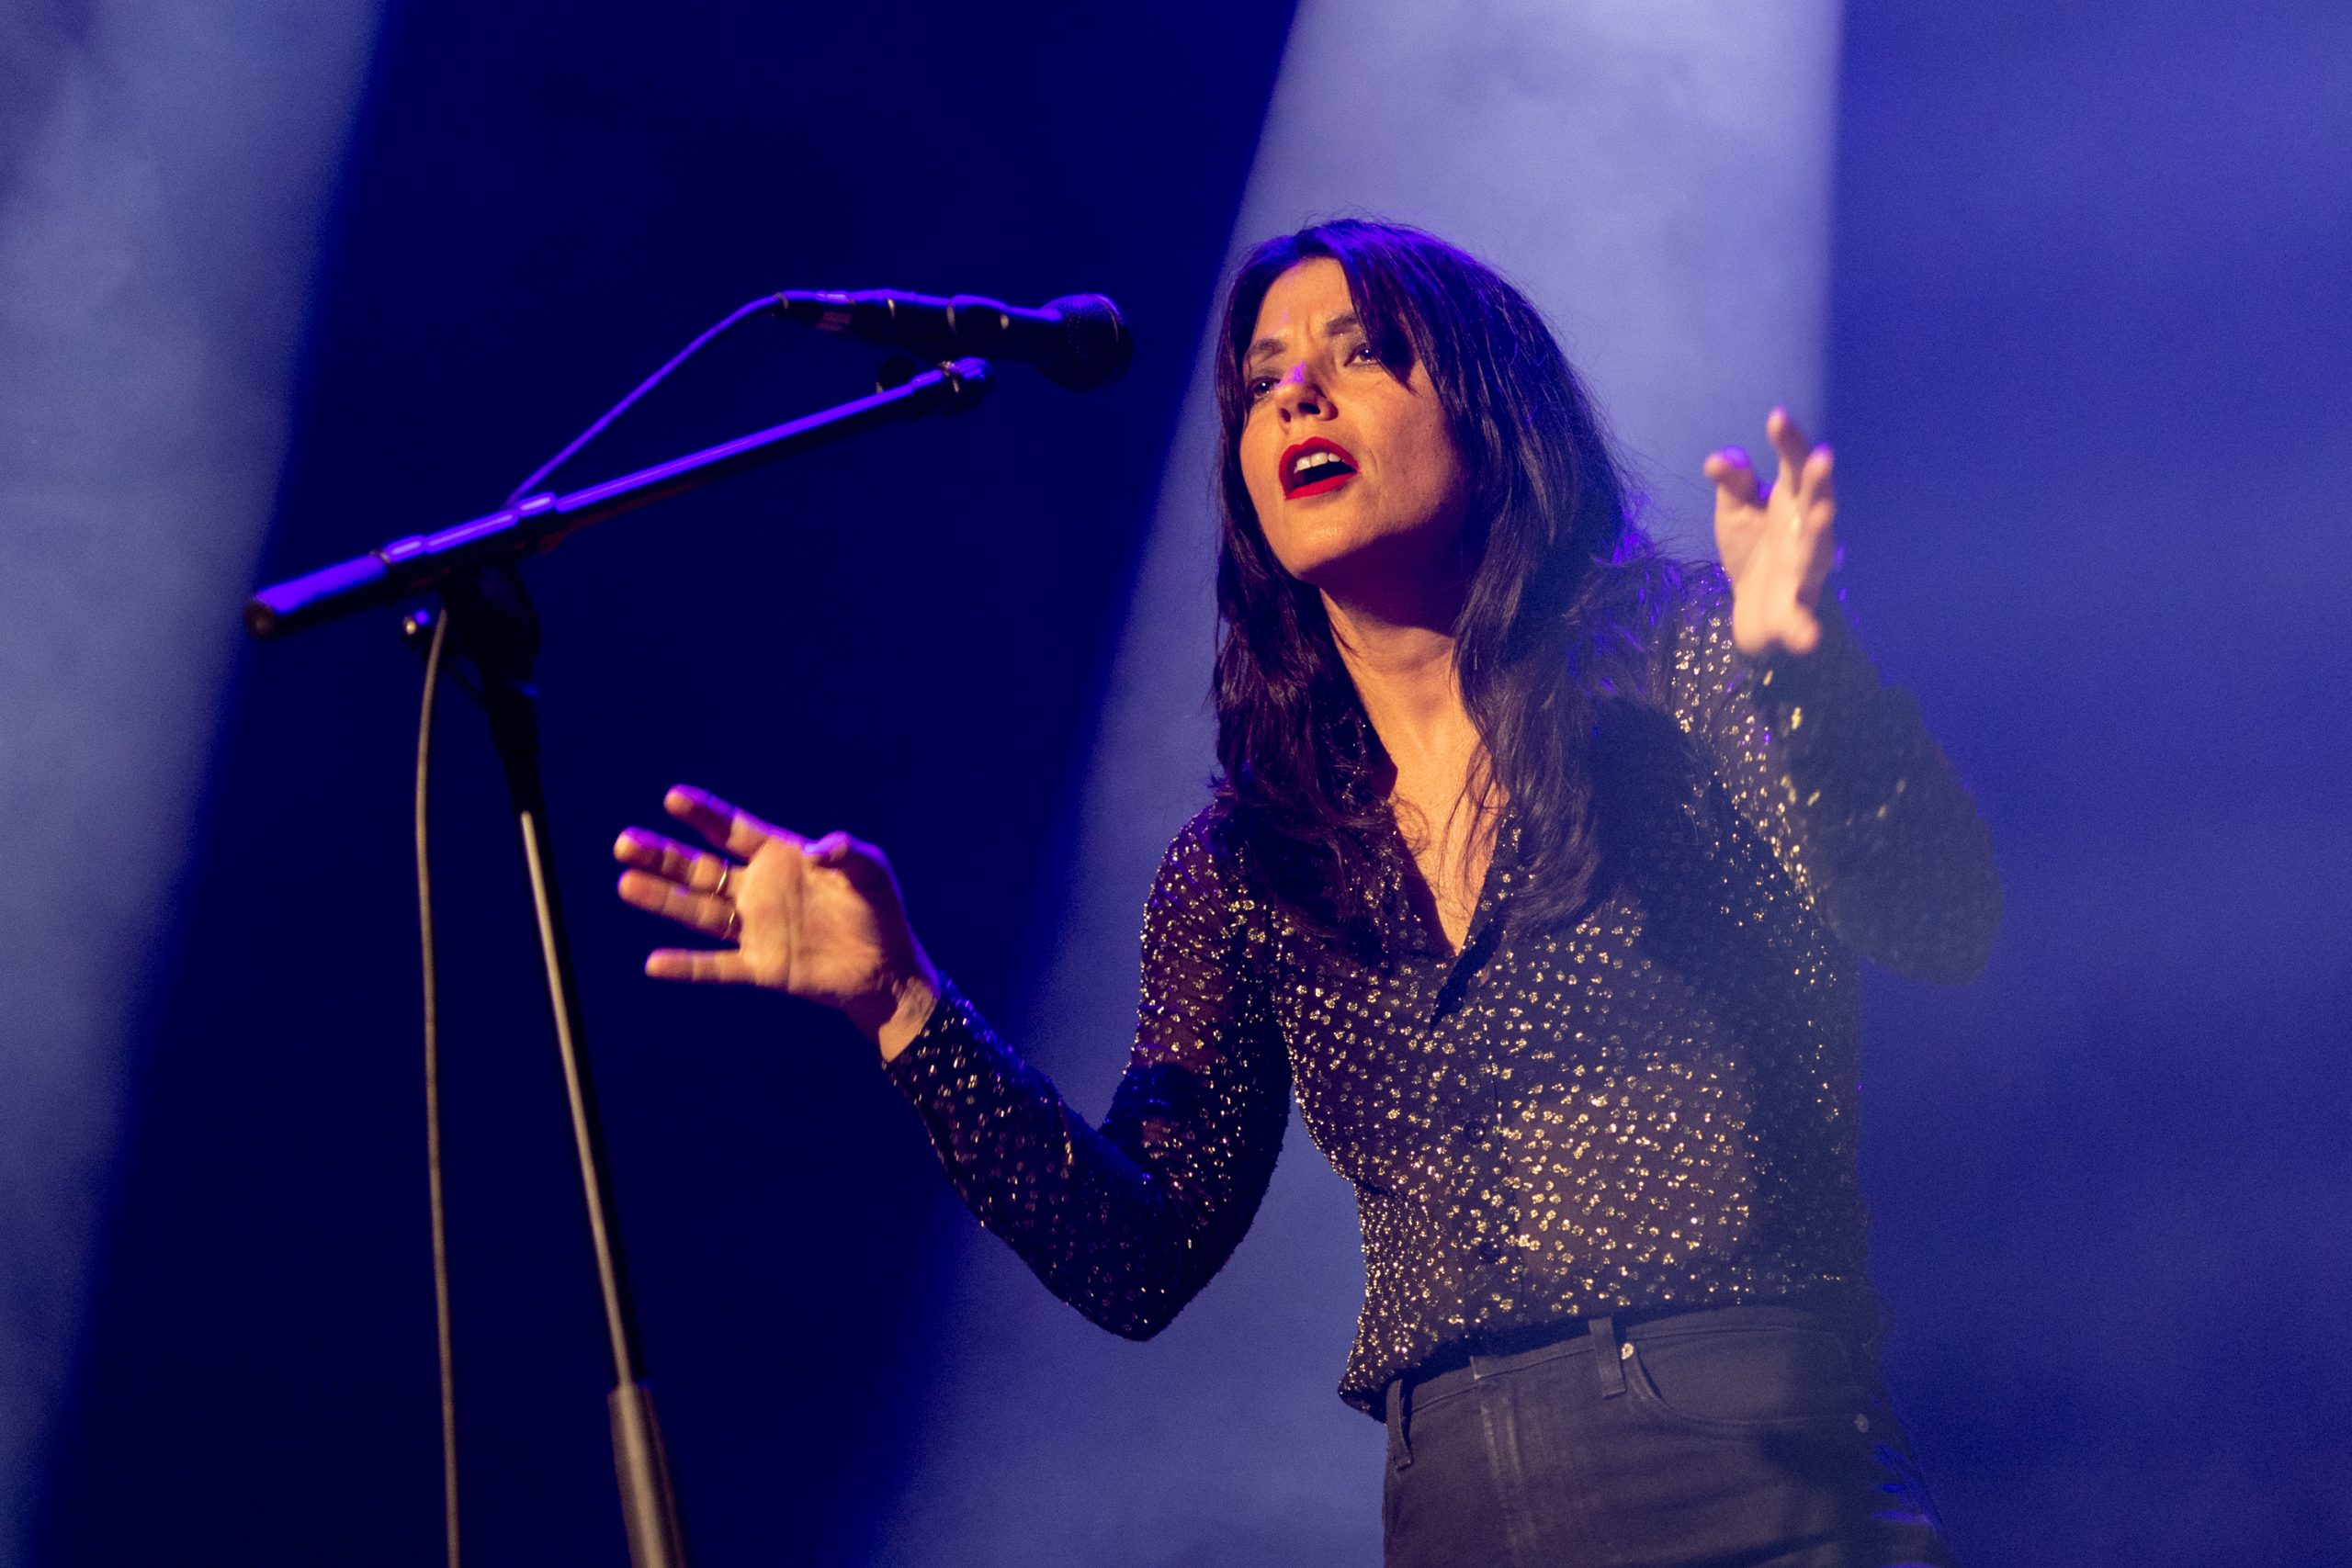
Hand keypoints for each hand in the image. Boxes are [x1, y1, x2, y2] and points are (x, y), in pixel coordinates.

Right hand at [613, 785, 938, 1055]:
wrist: (887, 967)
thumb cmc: (879, 910)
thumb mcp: (872, 871)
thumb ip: (848, 852)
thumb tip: (818, 849)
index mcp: (781, 858)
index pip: (733, 830)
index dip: (705, 814)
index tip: (673, 799)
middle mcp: (759, 890)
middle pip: (701, 869)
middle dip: (663, 856)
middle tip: (625, 842)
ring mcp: (756, 929)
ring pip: (699, 912)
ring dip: (663, 899)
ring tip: (626, 883)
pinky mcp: (761, 967)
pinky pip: (717, 966)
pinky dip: (687, 966)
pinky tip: (654, 963)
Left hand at [1704, 407, 1836, 656]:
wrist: (1751, 611)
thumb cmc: (1752, 550)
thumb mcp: (1734, 513)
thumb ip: (1732, 484)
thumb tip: (1719, 459)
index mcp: (1791, 502)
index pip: (1794, 465)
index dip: (1789, 441)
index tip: (1777, 416)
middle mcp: (1804, 531)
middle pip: (1817, 502)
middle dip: (1820, 481)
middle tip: (1821, 457)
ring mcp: (1803, 571)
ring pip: (1817, 552)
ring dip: (1822, 534)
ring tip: (1823, 515)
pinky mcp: (1793, 612)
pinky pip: (1801, 621)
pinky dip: (1806, 630)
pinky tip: (1809, 637)